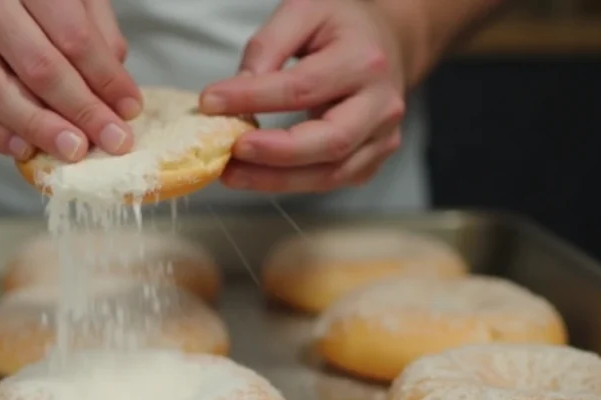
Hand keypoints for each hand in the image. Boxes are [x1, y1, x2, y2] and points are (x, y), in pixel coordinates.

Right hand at [0, 0, 141, 161]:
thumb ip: (95, 32)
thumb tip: (114, 91)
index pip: (72, 36)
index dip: (105, 79)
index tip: (129, 110)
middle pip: (37, 67)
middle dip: (80, 111)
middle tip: (110, 140)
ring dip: (39, 129)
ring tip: (72, 150)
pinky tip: (25, 149)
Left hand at [200, 0, 406, 193]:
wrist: (390, 45)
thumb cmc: (342, 27)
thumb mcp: (305, 12)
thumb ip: (268, 46)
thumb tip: (234, 91)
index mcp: (365, 61)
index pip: (303, 87)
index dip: (253, 98)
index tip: (210, 102)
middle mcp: (381, 105)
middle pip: (330, 141)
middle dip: (275, 153)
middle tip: (230, 151)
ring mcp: (381, 138)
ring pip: (329, 173)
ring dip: (275, 179)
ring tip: (231, 173)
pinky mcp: (371, 161)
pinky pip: (329, 181)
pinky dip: (289, 183)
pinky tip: (256, 176)